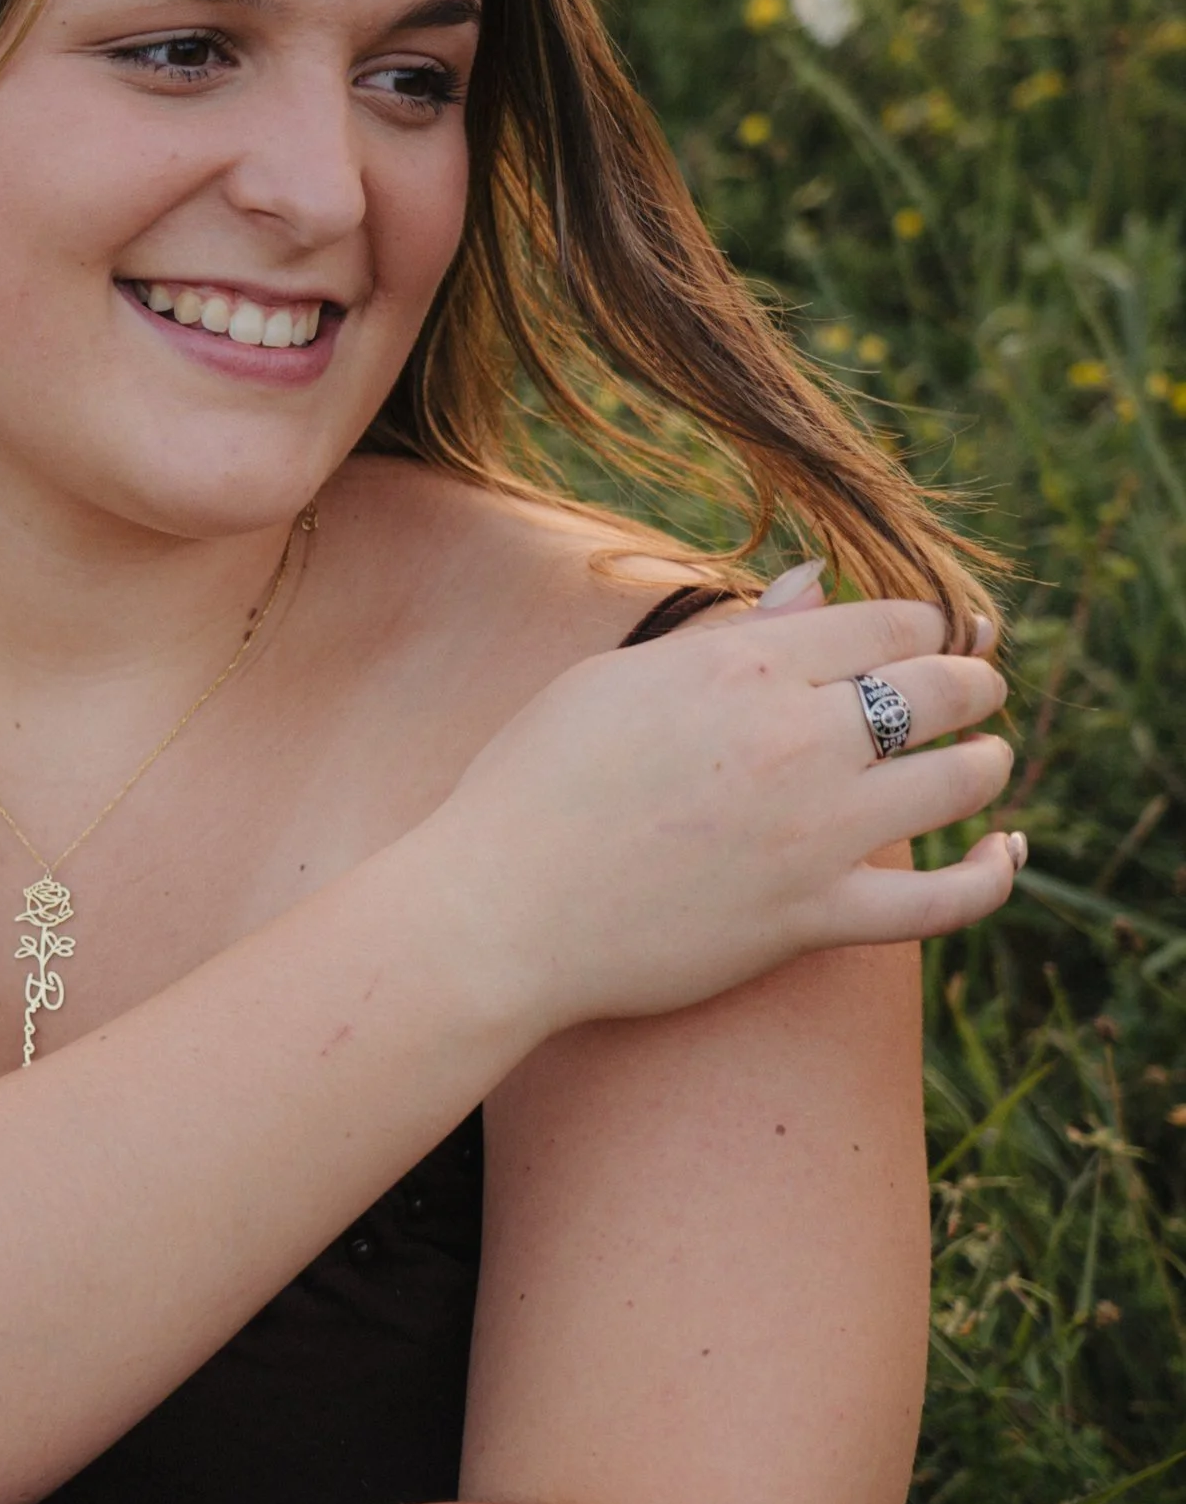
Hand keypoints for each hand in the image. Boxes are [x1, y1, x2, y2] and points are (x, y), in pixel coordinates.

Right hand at [421, 586, 1016, 1038]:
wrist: (495, 912)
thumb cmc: (533, 787)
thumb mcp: (619, 681)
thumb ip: (730, 636)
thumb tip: (814, 585)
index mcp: (745, 668)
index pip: (890, 624)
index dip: (925, 629)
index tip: (924, 643)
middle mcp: (795, 739)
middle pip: (942, 690)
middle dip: (972, 685)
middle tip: (971, 695)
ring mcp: (814, 833)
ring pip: (961, 782)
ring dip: (986, 765)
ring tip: (978, 765)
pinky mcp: (814, 917)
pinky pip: (944, 903)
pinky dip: (993, 874)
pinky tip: (1007, 852)